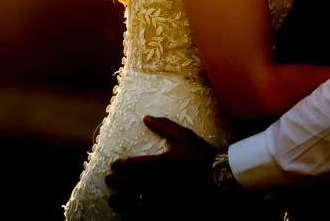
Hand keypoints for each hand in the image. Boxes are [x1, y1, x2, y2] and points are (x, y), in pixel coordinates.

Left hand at [106, 116, 229, 219]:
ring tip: (113, 199)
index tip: (114, 166)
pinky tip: (128, 214)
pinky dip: (136, 214)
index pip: (136, 164)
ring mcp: (165, 197)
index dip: (122, 165)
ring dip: (122, 200)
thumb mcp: (185, 137)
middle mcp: (161, 181)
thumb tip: (146, 118)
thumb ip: (165, 126)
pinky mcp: (170, 209)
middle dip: (118, 182)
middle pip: (132, 183)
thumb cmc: (202, 155)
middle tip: (108, 180)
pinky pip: (148, 214)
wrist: (220, 178)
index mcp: (163, 162)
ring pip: (137, 200)